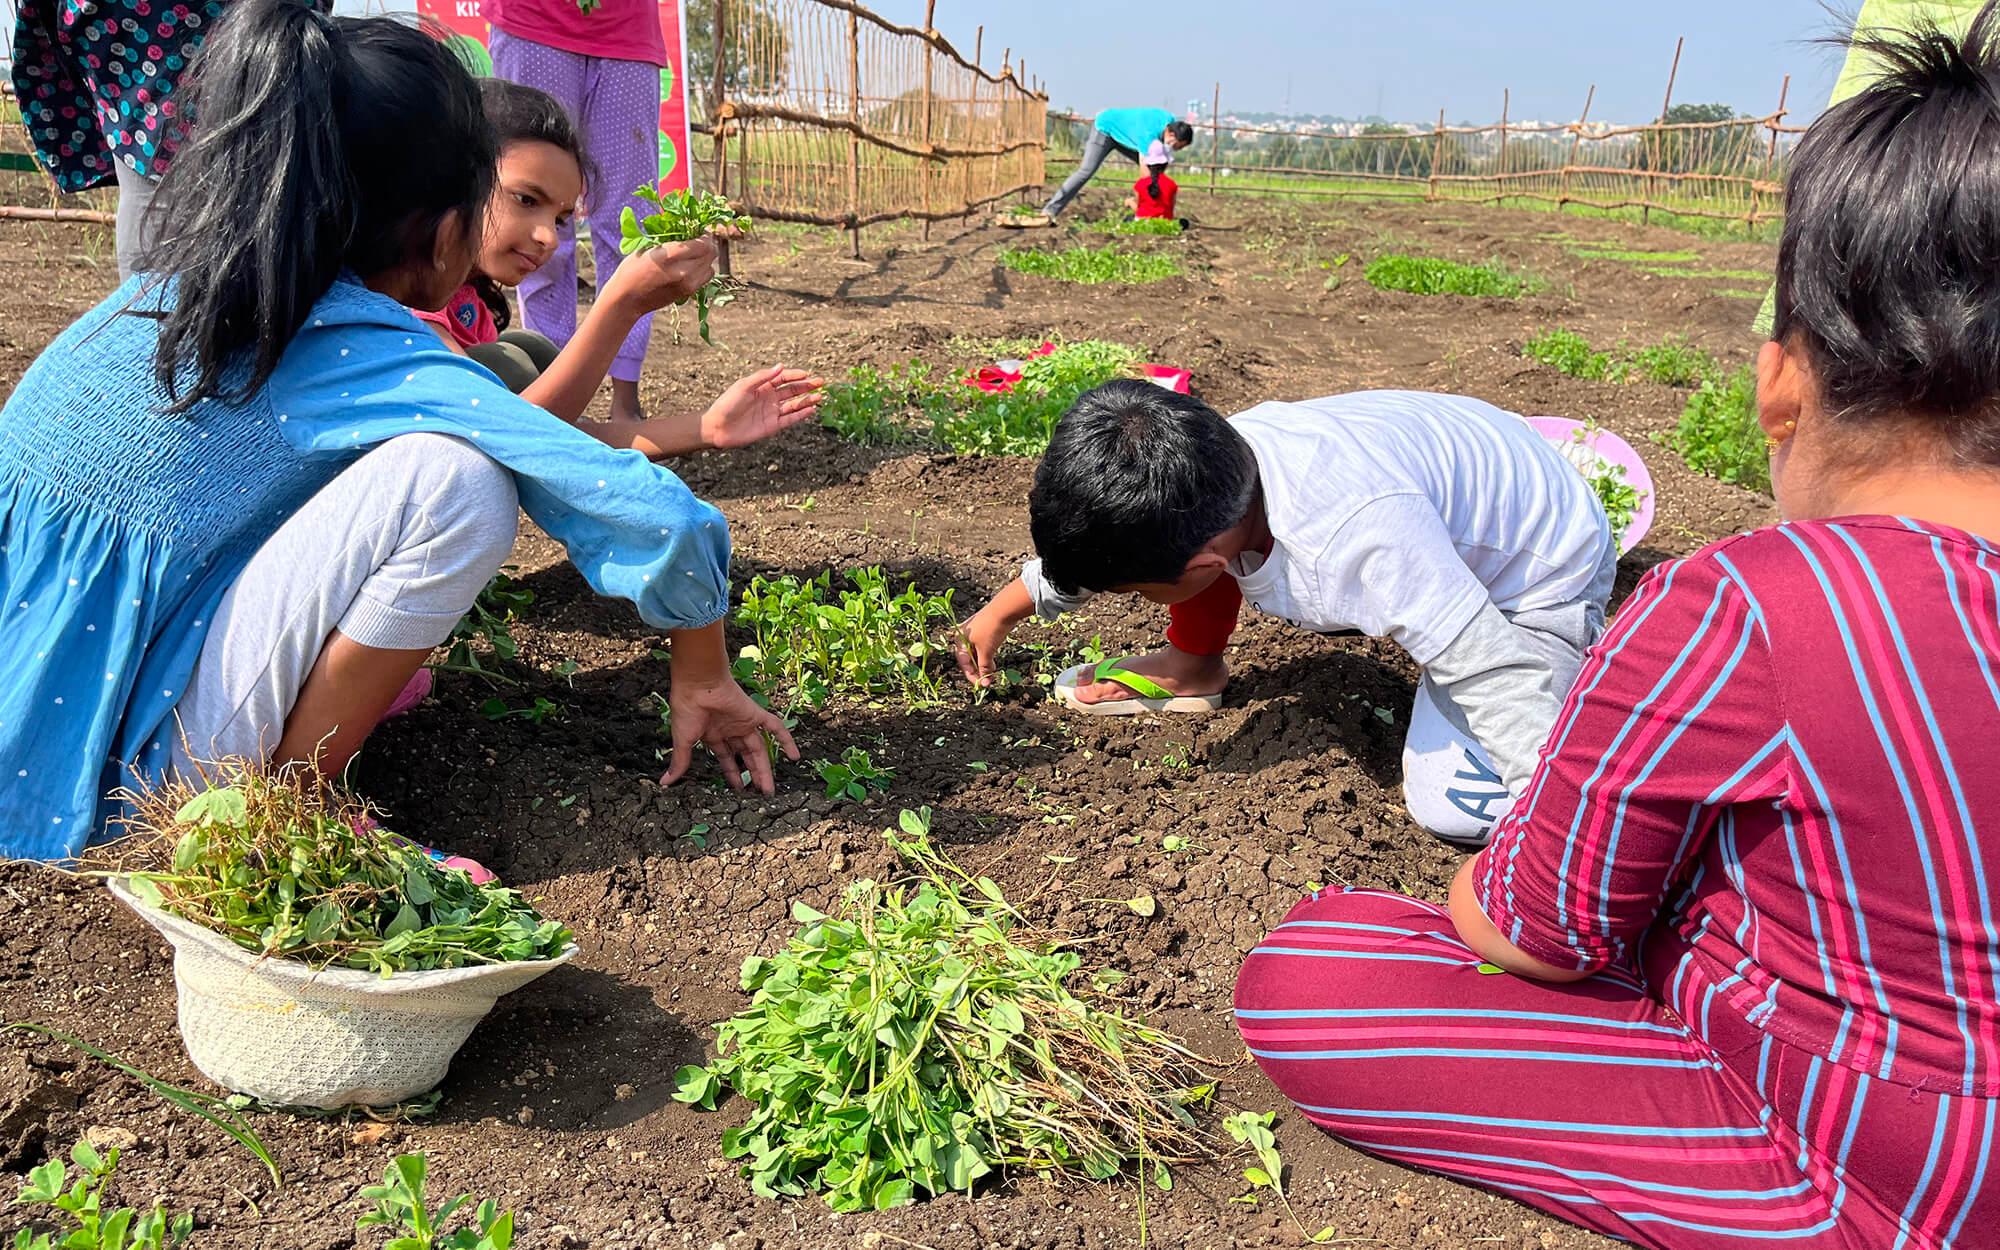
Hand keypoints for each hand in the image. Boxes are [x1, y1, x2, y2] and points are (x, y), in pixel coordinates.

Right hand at [607, 236, 719, 314]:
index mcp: (670, 255)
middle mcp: (683, 271)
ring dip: (706, 258)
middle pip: (711, 254)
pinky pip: (705, 278)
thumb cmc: (632, 269)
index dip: (704, 235)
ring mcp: (688, 284)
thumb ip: (670, 240)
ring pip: (711, 267)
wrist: (627, 298)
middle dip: (708, 245)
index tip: (699, 231)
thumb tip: (687, 229)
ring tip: (696, 254)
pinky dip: (703, 270)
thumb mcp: (648, 248)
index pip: (702, 243)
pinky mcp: (688, 293)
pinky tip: (692, 266)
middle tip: (699, 240)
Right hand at [661, 676, 799, 793]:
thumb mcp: (684, 741)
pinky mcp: (755, 713)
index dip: (732, 773)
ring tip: (769, 789)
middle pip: (745, 756)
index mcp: (713, 735)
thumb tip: (664, 782)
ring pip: (759, 749)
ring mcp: (744, 722)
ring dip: (764, 768)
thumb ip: (681, 762)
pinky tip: (795, 757)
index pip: (726, 758)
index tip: (738, 788)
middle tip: (759, 793)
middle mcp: (730, 729)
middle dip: (751, 775)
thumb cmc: (687, 709)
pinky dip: (787, 740)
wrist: (698, 683)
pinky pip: (775, 727)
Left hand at [700, 366, 825, 449]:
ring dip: (807, 400)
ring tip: (820, 396)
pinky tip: (811, 410)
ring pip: (794, 405)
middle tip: (821, 382)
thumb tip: (780, 366)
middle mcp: (769, 398)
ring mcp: (772, 412)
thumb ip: (763, 377)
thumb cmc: (727, 403)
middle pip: (792, 390)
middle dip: (806, 386)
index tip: (807, 374)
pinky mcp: (772, 426)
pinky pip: (790, 420)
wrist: (718, 427)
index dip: (795, 375)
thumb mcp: (744, 386)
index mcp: (762, 386)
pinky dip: (801, 415)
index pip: (783, 378)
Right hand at [952, 602, 1017, 687]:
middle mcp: (963, 635)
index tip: (981, 684)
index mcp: (959, 640)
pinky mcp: (983, 628)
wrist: (1004, 609)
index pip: (963, 662)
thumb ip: (984, 667)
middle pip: (969, 657)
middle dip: (978, 670)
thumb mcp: (987, 651)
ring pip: (976, 652)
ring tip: (992, 671)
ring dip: (983, 663)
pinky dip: (987, 654)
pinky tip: (993, 660)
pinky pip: (982, 645)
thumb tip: (984, 682)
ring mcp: (973, 631)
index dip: (972, 675)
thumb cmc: (991, 629)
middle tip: (987, 680)